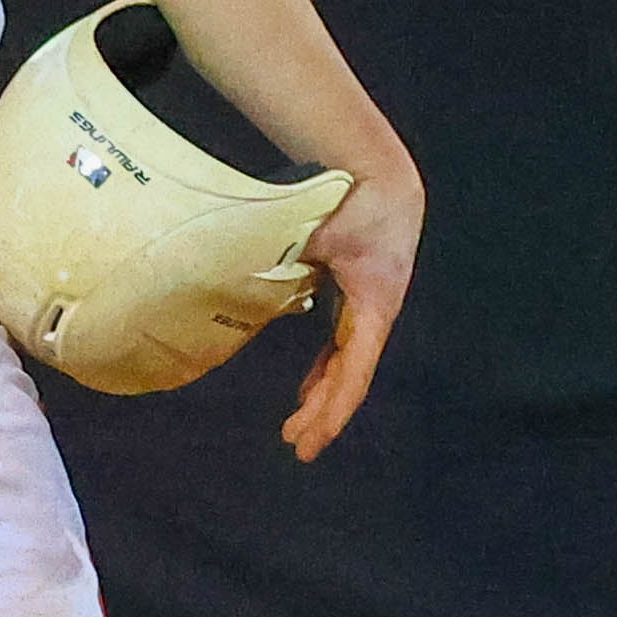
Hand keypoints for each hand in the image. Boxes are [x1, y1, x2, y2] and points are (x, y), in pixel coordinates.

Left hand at [282, 170, 419, 461]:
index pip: (353, 372)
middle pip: (349, 375)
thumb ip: (281, 266)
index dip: (331, 410)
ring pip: (346, 362)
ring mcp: (368, 307)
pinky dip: (325, 367)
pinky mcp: (358, 297)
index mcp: (374, 306)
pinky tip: (309, 388)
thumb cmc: (350, 201)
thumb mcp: (314, 236)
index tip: (309, 438)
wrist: (378, 172)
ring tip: (298, 426)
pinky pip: (342, 342)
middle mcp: (376, 314)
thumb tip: (239, 289)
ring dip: (323, 393)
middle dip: (322, 412)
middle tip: (296, 444)